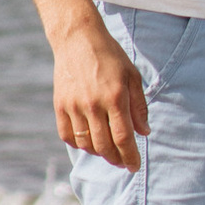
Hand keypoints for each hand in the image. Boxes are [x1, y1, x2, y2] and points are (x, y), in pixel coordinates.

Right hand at [50, 16, 149, 172]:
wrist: (78, 38)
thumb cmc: (110, 56)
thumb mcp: (132, 75)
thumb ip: (139, 106)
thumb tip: (144, 132)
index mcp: (115, 97)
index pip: (124, 138)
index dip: (130, 156)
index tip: (135, 166)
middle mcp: (93, 104)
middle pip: (105, 146)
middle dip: (117, 159)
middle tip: (123, 163)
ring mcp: (74, 106)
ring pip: (86, 144)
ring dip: (99, 153)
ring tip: (108, 151)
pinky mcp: (60, 105)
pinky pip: (68, 136)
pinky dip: (79, 144)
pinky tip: (89, 141)